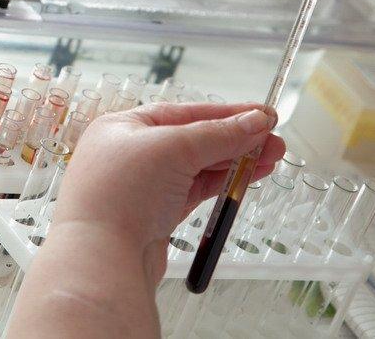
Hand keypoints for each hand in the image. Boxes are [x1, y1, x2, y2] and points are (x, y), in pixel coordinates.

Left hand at [52, 102, 284, 281]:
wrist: (100, 261)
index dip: (226, 114)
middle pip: (192, 140)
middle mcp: (130, 154)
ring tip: (270, 160)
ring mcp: (142, 187)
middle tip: (274, 142)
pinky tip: (246, 180)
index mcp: (123, 127)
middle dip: (235, 140)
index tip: (262, 115)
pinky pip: (194, 192)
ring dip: (233, 163)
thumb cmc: (120, 195)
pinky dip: (221, 185)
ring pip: (196, 168)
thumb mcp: (173, 149)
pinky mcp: (154, 216)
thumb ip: (218, 135)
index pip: (183, 113)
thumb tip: (256, 122)